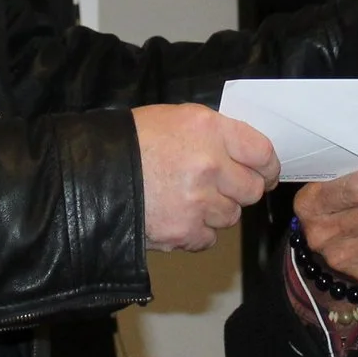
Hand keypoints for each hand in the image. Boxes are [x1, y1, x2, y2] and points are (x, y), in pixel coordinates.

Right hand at [133, 104, 280, 251]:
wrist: (89, 175)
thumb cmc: (129, 142)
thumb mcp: (174, 118)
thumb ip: (214, 133)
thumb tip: (245, 152)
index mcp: (210, 130)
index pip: (263, 152)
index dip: (268, 166)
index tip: (266, 173)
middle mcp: (210, 165)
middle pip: (252, 189)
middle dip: (240, 190)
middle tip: (220, 187)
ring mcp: (199, 202)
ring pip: (231, 216)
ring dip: (215, 211)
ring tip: (186, 199)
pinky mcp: (184, 232)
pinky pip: (208, 238)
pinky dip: (195, 232)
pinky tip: (174, 216)